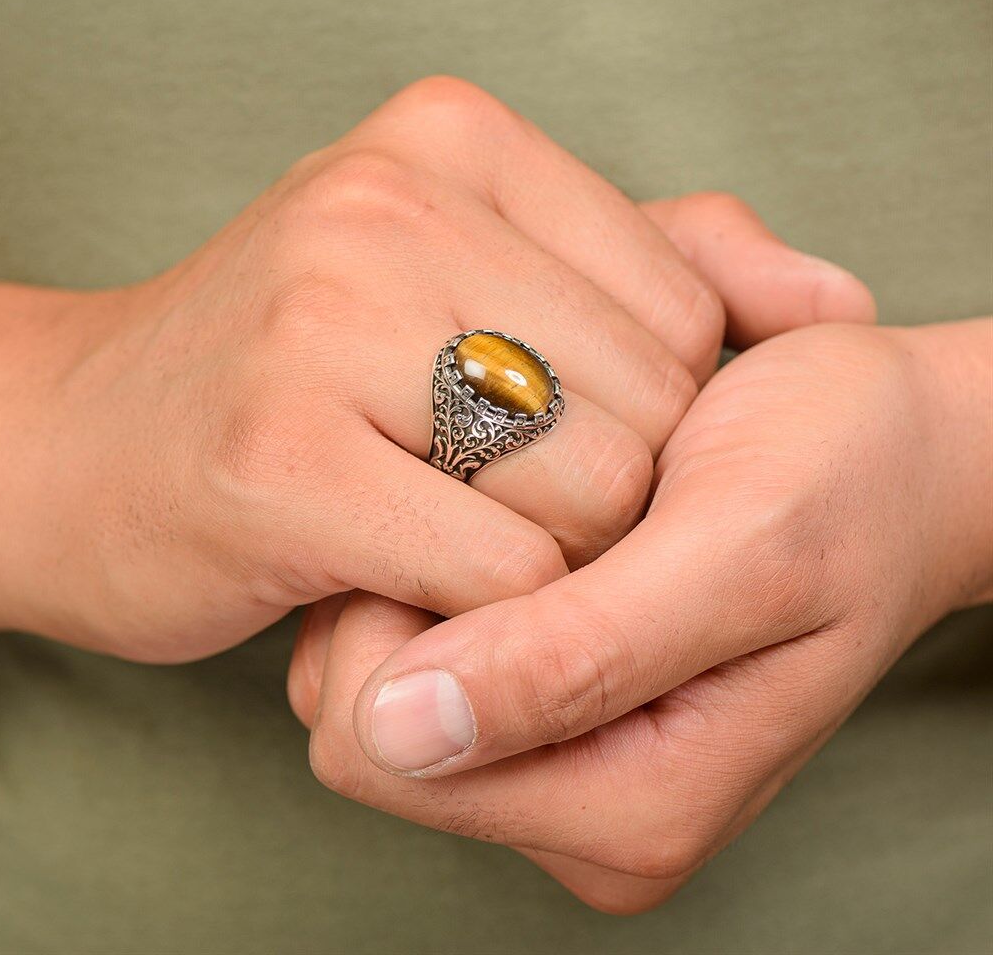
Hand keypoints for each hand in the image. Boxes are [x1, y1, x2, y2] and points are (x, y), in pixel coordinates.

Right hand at [0, 77, 872, 661]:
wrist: (65, 444)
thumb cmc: (284, 377)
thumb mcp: (470, 276)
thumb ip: (659, 268)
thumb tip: (839, 304)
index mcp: (450, 140)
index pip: (686, 305)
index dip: (647, 414)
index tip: (556, 448)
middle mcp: (387, 205)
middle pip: (650, 405)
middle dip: (602, 493)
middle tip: (500, 509)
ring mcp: (322, 326)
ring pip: (594, 495)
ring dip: (550, 559)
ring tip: (451, 541)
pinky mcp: (279, 459)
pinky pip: (503, 573)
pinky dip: (488, 611)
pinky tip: (409, 586)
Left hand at [291, 317, 991, 911]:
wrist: (901, 455)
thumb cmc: (845, 483)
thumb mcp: (739, 551)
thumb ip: (582, 657)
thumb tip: (398, 732)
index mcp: (626, 809)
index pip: (376, 748)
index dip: (400, 615)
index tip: (489, 516)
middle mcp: (576, 807)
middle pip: (363, 716)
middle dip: (410, 593)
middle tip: (516, 501)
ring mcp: (557, 755)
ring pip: (375, 672)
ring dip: (426, 571)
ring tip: (530, 503)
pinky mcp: (548, 700)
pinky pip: (418, 641)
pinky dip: (443, 563)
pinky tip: (519, 511)